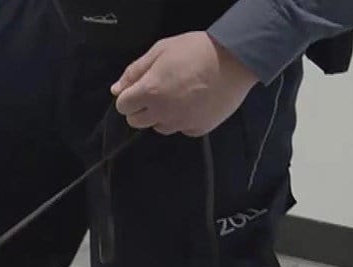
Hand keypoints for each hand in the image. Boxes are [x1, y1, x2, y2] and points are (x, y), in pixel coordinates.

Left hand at [111, 32, 257, 136]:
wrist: (236, 60)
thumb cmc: (196, 50)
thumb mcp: (160, 51)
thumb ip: (135, 71)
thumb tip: (117, 89)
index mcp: (149, 92)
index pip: (123, 106)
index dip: (129, 96)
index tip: (140, 88)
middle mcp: (162, 113)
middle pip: (136, 122)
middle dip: (141, 108)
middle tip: (158, 91)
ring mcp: (180, 123)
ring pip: (158, 127)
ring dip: (161, 115)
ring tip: (179, 95)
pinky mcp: (198, 129)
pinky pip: (182, 129)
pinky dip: (183, 119)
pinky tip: (194, 102)